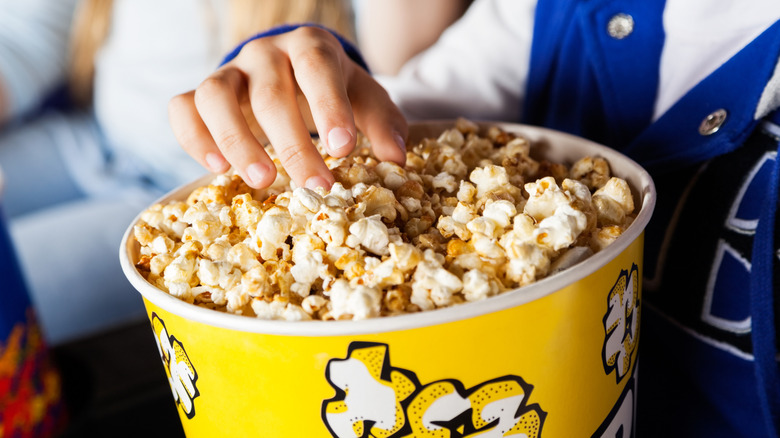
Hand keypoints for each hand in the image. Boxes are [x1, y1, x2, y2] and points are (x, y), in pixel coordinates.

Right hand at [169, 26, 407, 189]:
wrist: (292, 75)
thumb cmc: (332, 91)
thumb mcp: (364, 99)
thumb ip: (382, 122)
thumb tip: (396, 158)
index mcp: (310, 47)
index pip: (316, 67)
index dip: (328, 106)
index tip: (342, 148)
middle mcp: (265, 54)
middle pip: (270, 92)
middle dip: (293, 144)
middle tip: (314, 187)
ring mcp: (229, 72)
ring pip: (215, 95)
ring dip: (236, 140)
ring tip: (262, 181)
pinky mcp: (200, 94)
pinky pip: (183, 108)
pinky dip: (194, 138)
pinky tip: (218, 170)